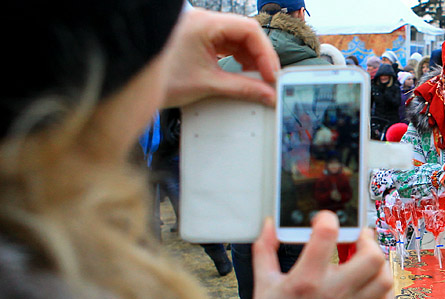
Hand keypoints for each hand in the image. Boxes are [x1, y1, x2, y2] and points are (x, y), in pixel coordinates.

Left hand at [162, 8, 279, 107]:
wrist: (135, 85)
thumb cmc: (162, 80)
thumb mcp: (209, 85)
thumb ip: (243, 89)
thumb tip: (266, 94)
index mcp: (205, 24)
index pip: (249, 30)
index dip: (266, 53)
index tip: (271, 74)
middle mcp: (204, 21)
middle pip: (245, 33)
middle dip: (259, 57)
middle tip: (268, 79)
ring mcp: (201, 29)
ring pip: (237, 39)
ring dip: (250, 59)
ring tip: (256, 79)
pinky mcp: (199, 39)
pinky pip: (226, 44)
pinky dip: (238, 59)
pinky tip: (242, 74)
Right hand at [241, 212, 393, 298]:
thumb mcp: (262, 283)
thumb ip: (265, 249)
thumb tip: (269, 224)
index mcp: (306, 279)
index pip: (327, 235)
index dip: (328, 219)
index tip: (323, 219)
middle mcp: (333, 293)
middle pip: (372, 257)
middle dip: (367, 240)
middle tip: (354, 238)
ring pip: (384, 278)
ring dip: (378, 263)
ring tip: (362, 258)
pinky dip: (384, 290)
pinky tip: (369, 283)